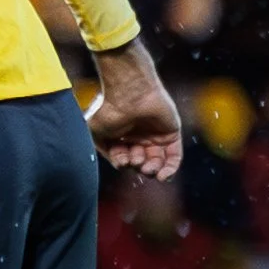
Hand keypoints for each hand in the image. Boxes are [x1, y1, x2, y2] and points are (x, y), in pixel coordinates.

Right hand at [87, 39, 182, 177]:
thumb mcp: (95, 132)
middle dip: (137, 166)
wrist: (128, 92)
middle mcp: (138, 137)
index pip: (124, 159)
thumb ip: (102, 150)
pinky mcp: (171, 133)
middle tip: (135, 160)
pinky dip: (170, 168)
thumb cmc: (108, 108)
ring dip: (152, 170)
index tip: (121, 160)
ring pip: (157, 162)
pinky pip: (174, 156)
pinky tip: (163, 175)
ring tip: (147, 167)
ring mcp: (156, 135)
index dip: (122, 163)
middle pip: (140, 163)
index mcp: (121, 137)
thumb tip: (116, 164)